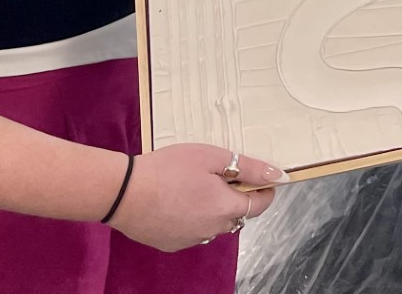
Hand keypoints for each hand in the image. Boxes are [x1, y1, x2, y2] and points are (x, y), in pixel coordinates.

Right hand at [108, 144, 285, 252]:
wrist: (124, 192)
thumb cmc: (169, 169)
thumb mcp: (212, 158)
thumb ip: (248, 168)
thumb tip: (277, 176)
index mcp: (226, 208)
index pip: (259, 205)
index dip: (265, 191)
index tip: (262, 178)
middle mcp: (212, 230)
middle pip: (236, 216)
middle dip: (236, 198)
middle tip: (221, 175)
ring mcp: (190, 240)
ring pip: (214, 224)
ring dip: (214, 209)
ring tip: (195, 186)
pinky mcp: (171, 244)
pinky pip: (192, 230)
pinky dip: (193, 217)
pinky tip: (177, 200)